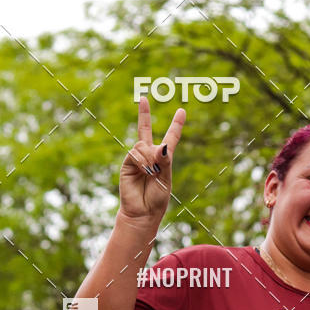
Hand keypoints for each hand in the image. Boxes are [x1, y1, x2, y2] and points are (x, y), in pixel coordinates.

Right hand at [119, 96, 185, 224]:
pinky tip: (144, 170)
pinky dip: (142, 161)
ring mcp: (137, 158)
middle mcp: (149, 156)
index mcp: (163, 160)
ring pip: (143, 144)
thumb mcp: (166, 179)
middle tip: (143, 98)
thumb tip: (160, 146)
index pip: (171, 138)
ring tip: (151, 172)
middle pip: (146, 130)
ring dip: (150, 157)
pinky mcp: (128, 163)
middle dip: (144, 114)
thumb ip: (164, 162)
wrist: (142, 212)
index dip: (176, 125)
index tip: (182, 111)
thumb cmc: (157, 199)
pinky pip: (135, 152)